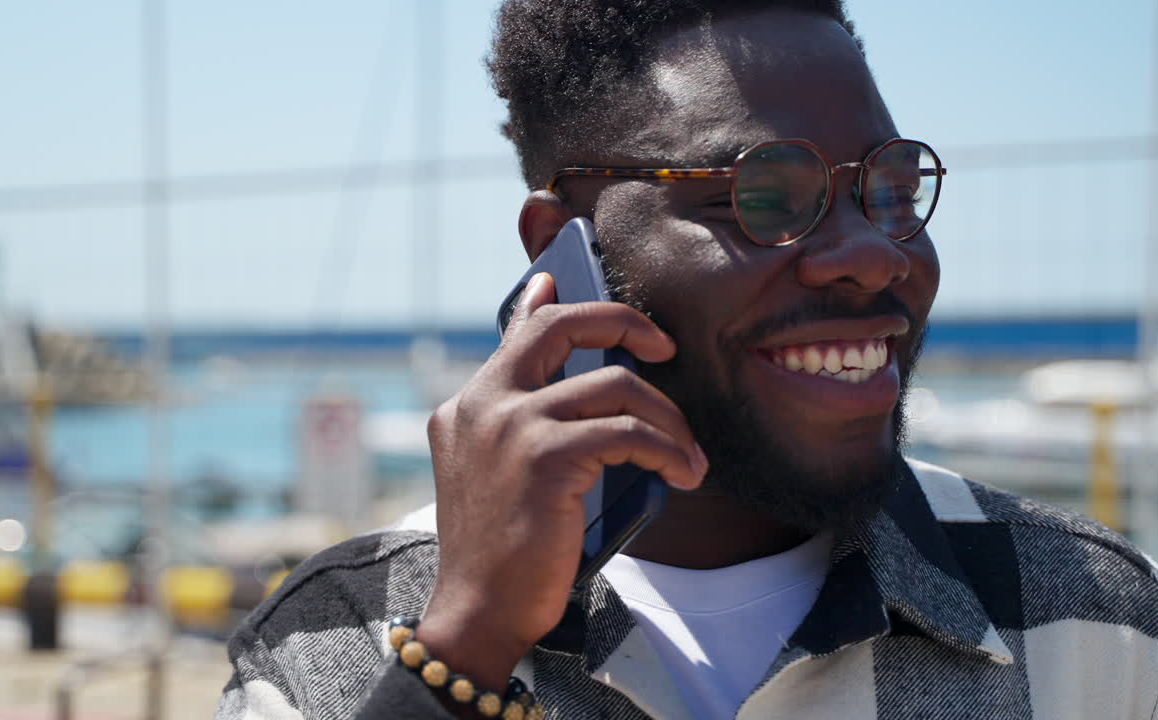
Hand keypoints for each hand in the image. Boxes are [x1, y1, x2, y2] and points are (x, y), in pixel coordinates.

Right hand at [418, 272, 706, 689]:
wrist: (478, 611)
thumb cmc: (503, 551)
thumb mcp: (499, 475)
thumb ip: (525, 424)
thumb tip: (583, 388)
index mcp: (469, 406)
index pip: (516, 331)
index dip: (550, 299)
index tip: (565, 278)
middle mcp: (482, 403)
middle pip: (562, 326)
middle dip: (624, 323)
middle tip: (664, 347)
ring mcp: (510, 425)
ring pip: (616, 386)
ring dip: (668, 420)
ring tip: (688, 454)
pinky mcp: (543, 456)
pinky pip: (628, 432)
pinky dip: (667, 450)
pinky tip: (682, 473)